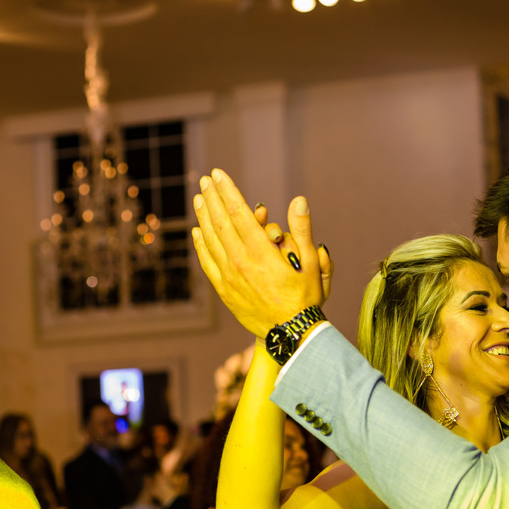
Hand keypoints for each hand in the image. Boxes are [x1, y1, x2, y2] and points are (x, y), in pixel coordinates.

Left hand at [192, 169, 329, 336]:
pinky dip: (200, 244)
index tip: (218, 174)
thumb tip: (299, 200)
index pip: (239, 212)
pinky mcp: (224, 290)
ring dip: (203, 216)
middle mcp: (240, 261)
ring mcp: (229, 277)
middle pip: (220, 222)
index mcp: (261, 252)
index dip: (227, 190)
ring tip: (199, 199)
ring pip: (211, 240)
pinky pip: (207, 262)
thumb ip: (302, 229)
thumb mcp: (311, 263)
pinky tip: (197, 231)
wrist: (290, 334)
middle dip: (212, 198)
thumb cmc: (305, 298)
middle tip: (205, 180)